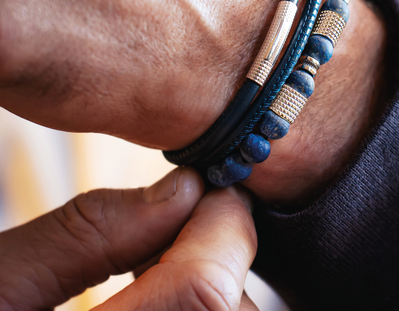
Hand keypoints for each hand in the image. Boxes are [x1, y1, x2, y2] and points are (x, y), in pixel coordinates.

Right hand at [0, 167, 258, 309]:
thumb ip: (86, 233)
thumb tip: (179, 191)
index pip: (208, 295)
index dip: (222, 226)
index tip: (211, 190)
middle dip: (219, 254)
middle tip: (183, 219)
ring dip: (210, 286)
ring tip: (155, 261)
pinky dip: (194, 310)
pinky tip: (149, 294)